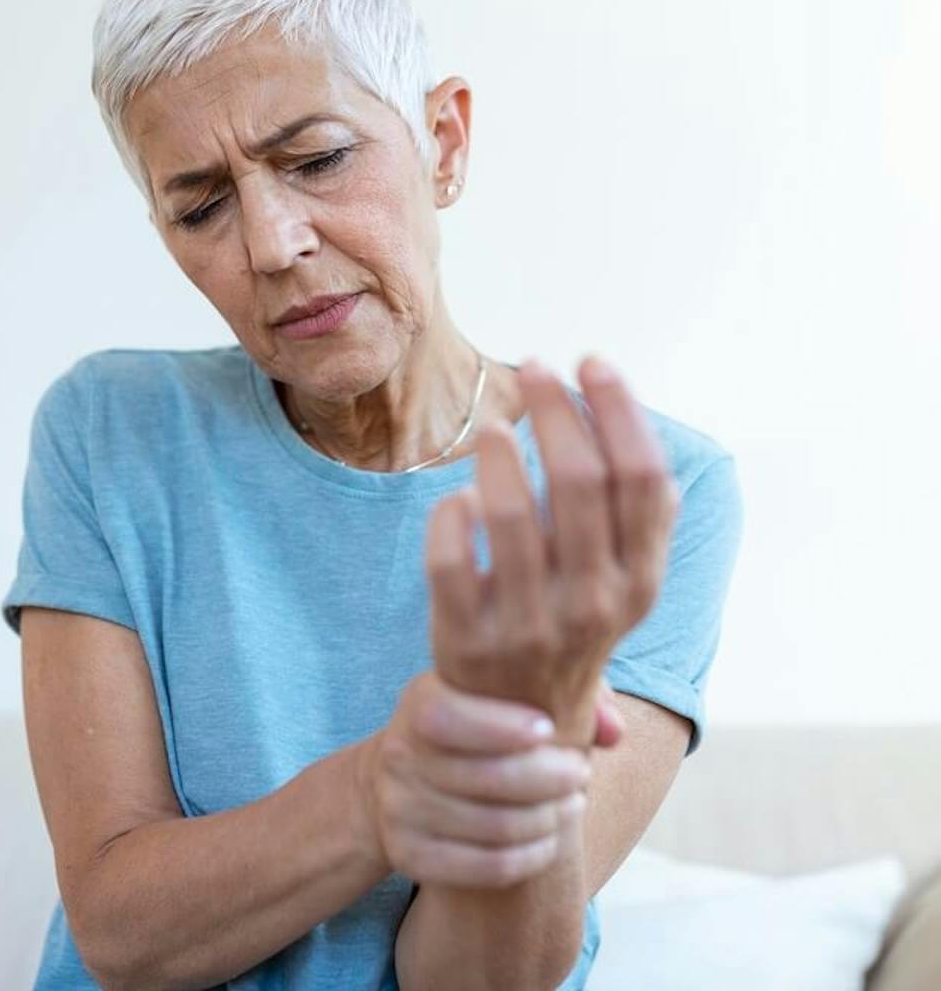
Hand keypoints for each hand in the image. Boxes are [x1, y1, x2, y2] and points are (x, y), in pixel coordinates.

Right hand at [358, 669, 591, 889]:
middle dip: (549, 777)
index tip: (549, 729)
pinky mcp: (409, 855)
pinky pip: (486, 866)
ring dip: (549, 819)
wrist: (401, 780)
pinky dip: (531, 857)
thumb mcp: (498, 693)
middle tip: (581, 772)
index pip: (448, 716)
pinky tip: (551, 840)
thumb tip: (613, 730)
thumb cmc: (474, 724)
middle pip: (487, 777)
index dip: (501, 726)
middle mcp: (399, 755)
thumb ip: (566, 692)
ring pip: (495, 826)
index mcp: (418, 703)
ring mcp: (400, 809)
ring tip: (573, 804)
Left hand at [427, 355, 679, 747]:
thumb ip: (636, 515)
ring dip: (499, 454)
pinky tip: (457, 496)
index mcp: (640, 581)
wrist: (519, 731)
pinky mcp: (467, 639)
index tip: (590, 362)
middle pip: (580, 481)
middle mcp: (595, 603)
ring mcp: (529, 624)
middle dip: (555, 409)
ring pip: (512, 514)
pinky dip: (451, 515)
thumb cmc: (571, 628)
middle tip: (533, 369)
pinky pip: (451, 560)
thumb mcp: (623, 585)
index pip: (642, 478)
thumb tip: (626, 415)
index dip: (618, 410)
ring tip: (492, 425)